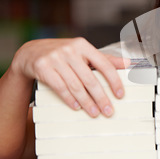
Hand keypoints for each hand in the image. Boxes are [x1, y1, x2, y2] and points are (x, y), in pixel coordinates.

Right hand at [11, 38, 128, 117]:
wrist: (31, 52)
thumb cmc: (63, 54)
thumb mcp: (83, 53)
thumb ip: (104, 59)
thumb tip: (128, 63)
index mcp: (83, 45)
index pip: (104, 64)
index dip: (114, 81)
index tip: (120, 95)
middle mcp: (70, 50)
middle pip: (90, 79)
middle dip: (101, 97)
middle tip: (108, 111)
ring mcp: (55, 58)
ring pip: (75, 85)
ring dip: (87, 102)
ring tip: (95, 112)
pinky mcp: (43, 67)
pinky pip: (60, 87)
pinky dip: (70, 99)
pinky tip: (77, 107)